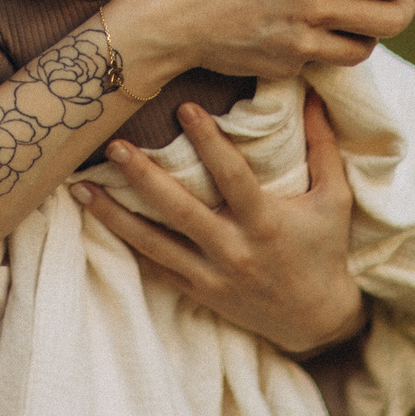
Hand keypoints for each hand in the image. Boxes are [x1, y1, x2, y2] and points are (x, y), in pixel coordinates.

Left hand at [72, 91, 363, 354]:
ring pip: (154, 243)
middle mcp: (234, 250)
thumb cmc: (324, 250)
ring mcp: (212, 275)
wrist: (316, 321)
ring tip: (80, 187)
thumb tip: (311, 94)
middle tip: (114, 147)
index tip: (186, 109)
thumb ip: (323, 147)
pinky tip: (95, 219)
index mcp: (266, 224)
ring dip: (115, 215)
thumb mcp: (334, 200)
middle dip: (145, 179)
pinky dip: (124, 242)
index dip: (211, 144)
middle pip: (181, 211)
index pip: (234, 178)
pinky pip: (154, 265)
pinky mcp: (197, 291)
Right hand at [111, 0, 414, 82]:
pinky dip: (321, 48)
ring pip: (365, 48)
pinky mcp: (289, 65)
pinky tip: (300, 31)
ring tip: (346, 19)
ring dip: (363, 33)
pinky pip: (322, 61)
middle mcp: (319, 7)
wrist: (171, 18)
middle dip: (398, 6)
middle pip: (397, 18)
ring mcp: (305, 42)